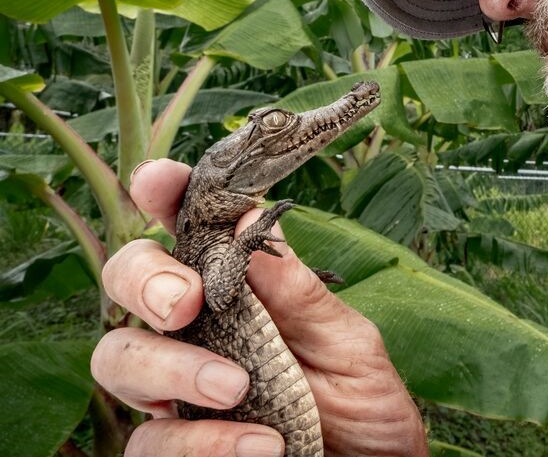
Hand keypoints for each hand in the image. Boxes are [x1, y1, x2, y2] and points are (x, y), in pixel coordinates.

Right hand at [92, 158, 427, 456]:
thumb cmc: (365, 409)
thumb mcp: (348, 345)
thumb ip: (299, 294)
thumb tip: (248, 221)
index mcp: (242, 289)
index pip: (191, 229)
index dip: (167, 195)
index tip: (160, 181)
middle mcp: (198, 331)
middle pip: (128, 282)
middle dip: (145, 279)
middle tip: (187, 302)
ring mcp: (177, 390)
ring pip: (118, 358)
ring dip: (170, 368)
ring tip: (235, 388)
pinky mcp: (176, 447)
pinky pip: (149, 440)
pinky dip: (202, 442)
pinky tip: (260, 445)